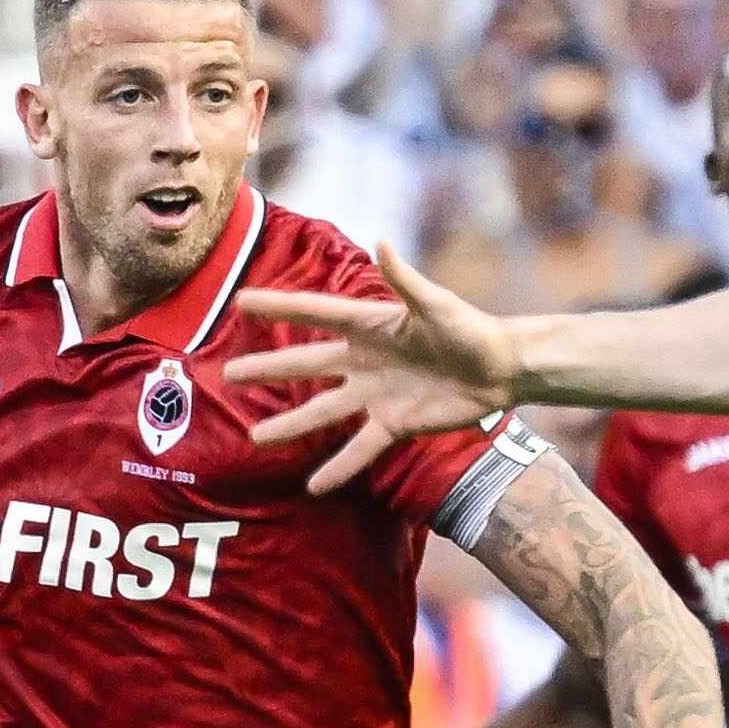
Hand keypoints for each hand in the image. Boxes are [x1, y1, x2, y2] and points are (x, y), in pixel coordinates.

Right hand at [222, 263, 525, 493]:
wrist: (501, 369)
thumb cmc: (470, 328)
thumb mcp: (437, 304)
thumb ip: (405, 280)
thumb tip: (381, 243)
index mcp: (370, 324)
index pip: (314, 313)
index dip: (278, 306)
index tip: (240, 301)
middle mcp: (364, 360)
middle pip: (305, 364)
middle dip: (267, 369)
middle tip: (227, 374)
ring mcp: (376, 394)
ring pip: (322, 411)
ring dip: (291, 426)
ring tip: (256, 438)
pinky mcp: (394, 424)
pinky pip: (359, 448)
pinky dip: (339, 467)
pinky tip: (313, 485)